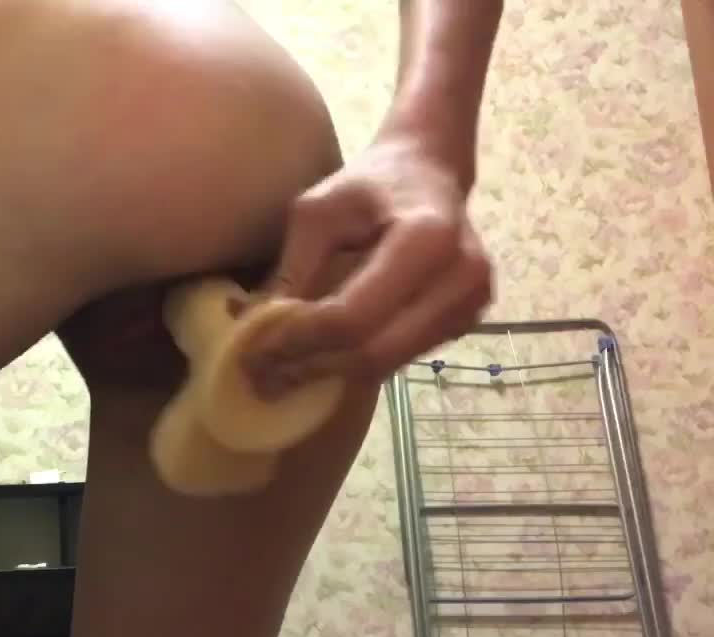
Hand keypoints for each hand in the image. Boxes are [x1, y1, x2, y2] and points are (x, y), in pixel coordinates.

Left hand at [249, 135, 492, 393]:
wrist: (429, 172)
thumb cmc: (368, 184)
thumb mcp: (317, 212)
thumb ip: (294, 270)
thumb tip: (255, 329)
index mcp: (428, 239)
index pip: (354, 316)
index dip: (301, 339)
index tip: (254, 350)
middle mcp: (462, 278)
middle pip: (373, 352)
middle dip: (310, 367)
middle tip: (260, 375)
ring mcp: (471, 305)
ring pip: (386, 364)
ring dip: (328, 374)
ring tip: (280, 371)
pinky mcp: (465, 322)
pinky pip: (400, 358)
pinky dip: (354, 365)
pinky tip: (317, 359)